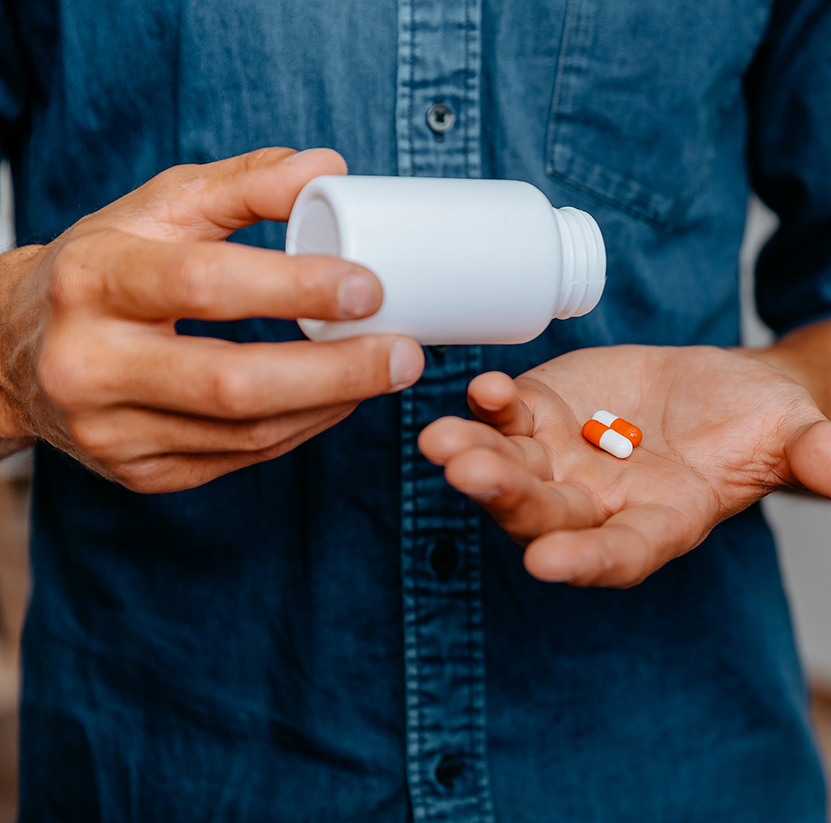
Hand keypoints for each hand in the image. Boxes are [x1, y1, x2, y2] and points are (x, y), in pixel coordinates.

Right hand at [0, 148, 423, 491]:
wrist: (14, 350)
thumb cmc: (103, 268)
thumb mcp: (159, 209)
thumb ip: (244, 185)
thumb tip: (331, 167)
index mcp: (93, 280)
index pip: (204, 285)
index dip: (295, 289)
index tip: (370, 287)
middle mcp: (90, 363)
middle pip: (233, 383)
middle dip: (336, 371)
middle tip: (406, 352)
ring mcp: (112, 430)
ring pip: (246, 433)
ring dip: (332, 403)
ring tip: (386, 369)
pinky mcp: (140, 473)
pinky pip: (241, 457)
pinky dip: (303, 428)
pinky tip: (338, 398)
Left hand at [419, 345, 830, 587]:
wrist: (723, 393)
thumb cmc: (763, 423)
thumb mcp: (801, 434)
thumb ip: (820, 455)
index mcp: (664, 521)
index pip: (622, 553)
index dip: (588, 560)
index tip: (548, 564)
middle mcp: (603, 503)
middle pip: (548, 514)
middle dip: (509, 499)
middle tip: (469, 477)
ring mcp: (567, 460)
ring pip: (512, 470)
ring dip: (475, 457)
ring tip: (442, 441)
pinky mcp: (546, 413)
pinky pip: (509, 417)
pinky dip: (491, 406)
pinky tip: (481, 388)